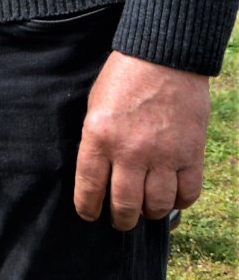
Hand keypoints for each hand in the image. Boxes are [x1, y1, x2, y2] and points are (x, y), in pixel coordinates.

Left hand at [73, 51, 209, 229]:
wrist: (164, 58)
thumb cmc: (123, 80)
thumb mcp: (94, 107)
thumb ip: (96, 142)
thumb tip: (98, 175)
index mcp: (99, 137)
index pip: (89, 188)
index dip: (88, 208)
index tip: (89, 215)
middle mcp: (130, 151)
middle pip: (125, 204)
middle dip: (120, 219)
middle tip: (120, 221)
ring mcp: (164, 154)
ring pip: (158, 204)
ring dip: (150, 213)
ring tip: (145, 210)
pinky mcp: (191, 153)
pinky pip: (188, 192)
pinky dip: (181, 202)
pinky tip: (173, 198)